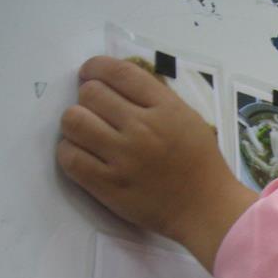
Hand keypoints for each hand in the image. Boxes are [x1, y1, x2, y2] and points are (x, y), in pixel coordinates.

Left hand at [57, 56, 256, 269]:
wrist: (208, 210)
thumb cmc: (201, 165)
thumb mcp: (189, 120)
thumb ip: (155, 99)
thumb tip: (115, 83)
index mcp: (166, 109)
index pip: (117, 72)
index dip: (95, 67)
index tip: (90, 75)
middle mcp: (143, 128)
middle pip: (90, 93)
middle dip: (88, 98)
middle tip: (97, 113)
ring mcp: (124, 157)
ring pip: (73, 121)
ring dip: (75, 123)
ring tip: (87, 134)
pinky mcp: (109, 185)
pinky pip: (69, 157)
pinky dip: (70, 151)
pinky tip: (83, 154)